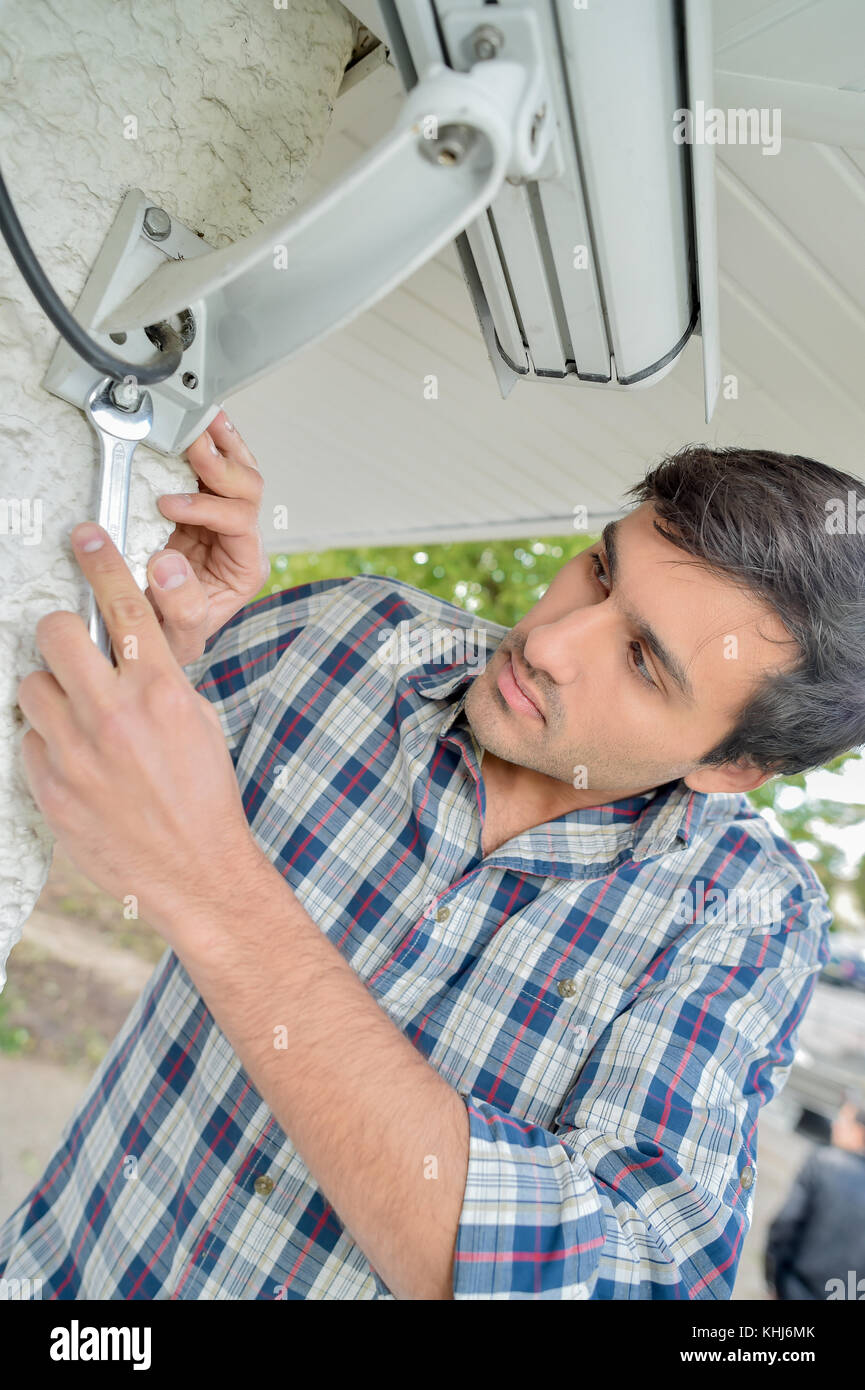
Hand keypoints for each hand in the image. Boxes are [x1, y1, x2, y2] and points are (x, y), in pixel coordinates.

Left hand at [18, 523, 265, 941]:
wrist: (197, 872)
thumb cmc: (203, 795)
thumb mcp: (198, 720)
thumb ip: (158, 676)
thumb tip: (123, 641)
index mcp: (161, 692)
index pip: (124, 606)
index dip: (101, 560)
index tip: (86, 536)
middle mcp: (115, 716)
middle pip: (57, 633)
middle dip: (63, 635)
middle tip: (75, 651)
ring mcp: (76, 755)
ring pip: (31, 686)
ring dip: (50, 694)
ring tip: (77, 720)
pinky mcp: (50, 790)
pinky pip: (28, 741)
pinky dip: (46, 744)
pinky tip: (76, 764)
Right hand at [144, 409, 269, 664]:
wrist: (153, 633)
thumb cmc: (170, 635)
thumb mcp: (179, 635)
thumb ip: (182, 608)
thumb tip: (168, 566)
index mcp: (245, 568)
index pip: (239, 523)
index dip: (207, 509)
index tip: (169, 506)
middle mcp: (241, 539)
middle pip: (247, 488)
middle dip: (221, 464)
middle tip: (193, 444)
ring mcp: (223, 519)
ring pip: (237, 470)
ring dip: (221, 443)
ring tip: (202, 419)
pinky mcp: (199, 505)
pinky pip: (212, 468)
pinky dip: (211, 442)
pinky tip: (204, 422)